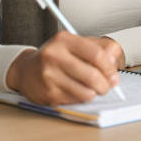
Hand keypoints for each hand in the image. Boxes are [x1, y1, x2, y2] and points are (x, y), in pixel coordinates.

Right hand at [6, 31, 124, 105]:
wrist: (26, 70)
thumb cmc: (56, 56)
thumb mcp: (76, 44)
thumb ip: (99, 48)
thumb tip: (113, 60)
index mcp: (64, 39)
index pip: (96, 54)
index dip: (109, 68)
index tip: (114, 75)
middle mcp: (54, 56)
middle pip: (92, 75)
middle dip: (105, 84)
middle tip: (107, 86)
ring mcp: (49, 76)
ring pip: (86, 92)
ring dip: (94, 93)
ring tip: (92, 89)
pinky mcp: (48, 94)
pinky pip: (75, 101)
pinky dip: (81, 98)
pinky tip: (76, 91)